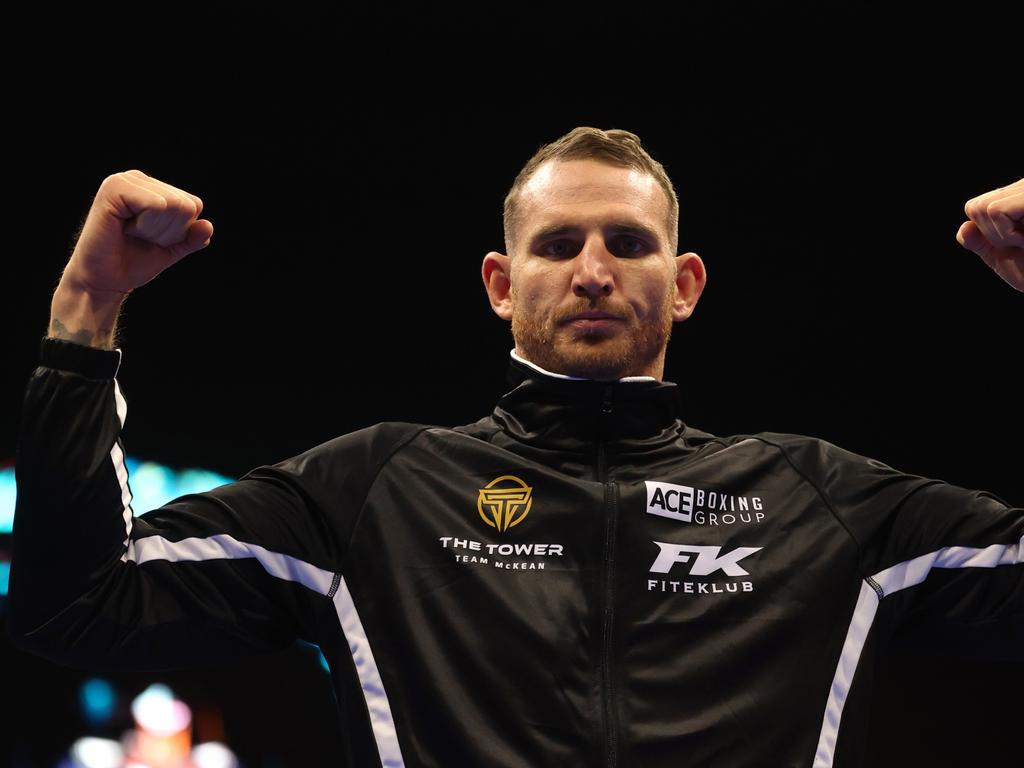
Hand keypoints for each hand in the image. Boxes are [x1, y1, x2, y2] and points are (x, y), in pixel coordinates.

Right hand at [59, 170, 213, 296]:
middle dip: (168, 231)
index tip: (153, 240)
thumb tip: (208, 226)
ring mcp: (125, 181)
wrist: (105, 281)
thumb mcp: (172, 250)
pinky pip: (155, 203)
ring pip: (172, 204)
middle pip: (184, 204)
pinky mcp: (113, 189)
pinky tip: (125, 228)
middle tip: (139, 239)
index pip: (193, 205)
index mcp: (154, 189)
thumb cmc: (134, 263)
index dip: (180, 231)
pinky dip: (147, 224)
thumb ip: (192, 239)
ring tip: (131, 234)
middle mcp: (139, 179)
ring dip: (156, 229)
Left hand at [957, 177, 1023, 291]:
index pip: (976, 207)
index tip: (1015, 243)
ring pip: (984, 209)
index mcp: (1018, 197)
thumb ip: (980, 241)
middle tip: (1022, 243)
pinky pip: (995, 211)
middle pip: (976, 207)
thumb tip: (965, 227)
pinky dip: (1007, 234)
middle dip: (992, 235)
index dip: (986, 232)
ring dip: (1002, 236)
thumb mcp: (1003, 255)